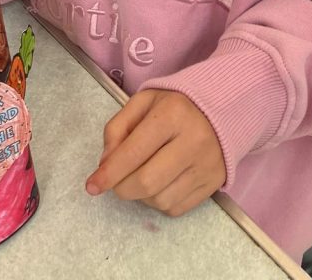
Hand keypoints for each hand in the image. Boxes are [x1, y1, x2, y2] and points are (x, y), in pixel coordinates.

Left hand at [85, 89, 225, 216]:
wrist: (220, 110)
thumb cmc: (174, 106)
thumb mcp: (142, 102)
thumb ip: (117, 128)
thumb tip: (105, 164)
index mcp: (172, 114)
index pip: (134, 152)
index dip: (109, 173)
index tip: (92, 185)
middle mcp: (193, 141)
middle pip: (146, 182)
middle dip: (121, 187)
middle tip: (115, 181)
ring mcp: (206, 166)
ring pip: (160, 200)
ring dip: (140, 196)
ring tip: (141, 176)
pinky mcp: (213, 184)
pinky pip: (176, 208)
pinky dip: (159, 202)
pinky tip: (160, 183)